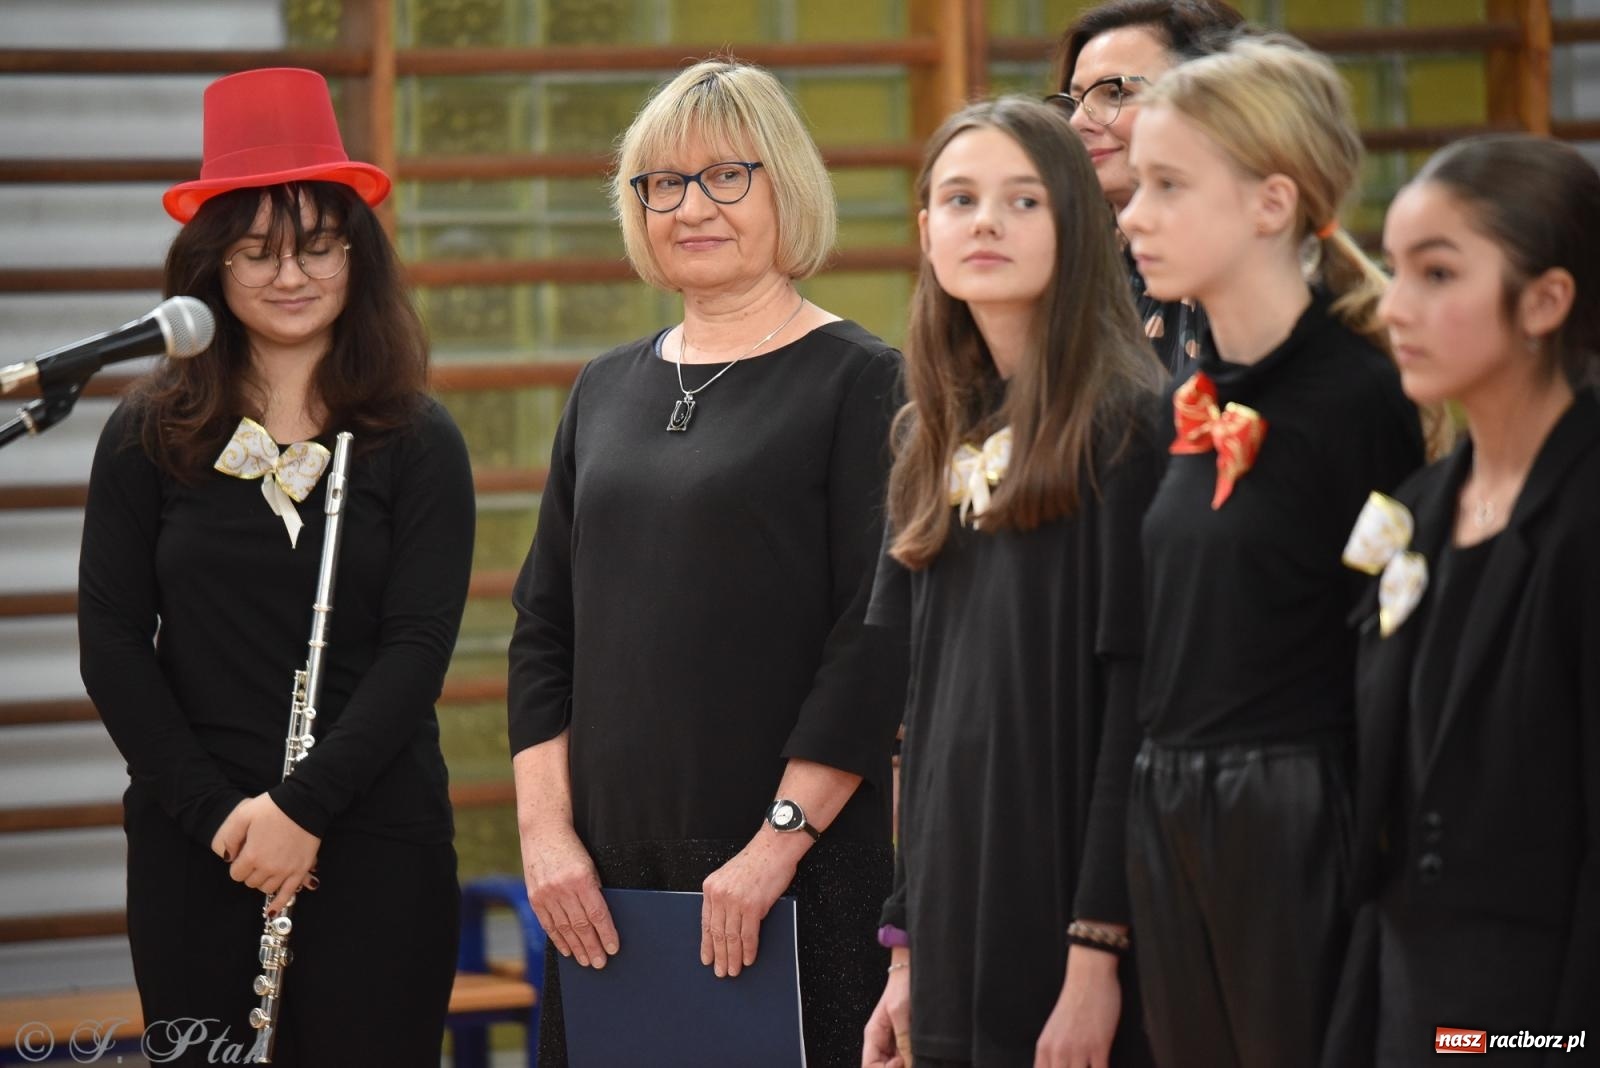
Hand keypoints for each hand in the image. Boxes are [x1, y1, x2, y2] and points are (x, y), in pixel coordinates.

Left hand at [215, 794, 320, 915]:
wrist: (305, 803)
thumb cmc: (274, 807)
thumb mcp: (243, 816)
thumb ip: (230, 838)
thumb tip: (227, 857)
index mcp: (252, 856)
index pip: (236, 874)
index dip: (238, 865)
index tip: (244, 855)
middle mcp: (268, 868)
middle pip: (251, 882)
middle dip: (250, 872)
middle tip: (256, 858)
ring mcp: (286, 871)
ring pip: (267, 888)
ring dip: (263, 881)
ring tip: (267, 869)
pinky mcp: (301, 870)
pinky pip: (287, 894)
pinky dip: (278, 903)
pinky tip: (272, 910)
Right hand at [520, 822, 617, 968]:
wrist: (543, 831)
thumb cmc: (573, 847)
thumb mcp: (590, 864)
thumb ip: (594, 889)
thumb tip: (602, 920)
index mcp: (581, 878)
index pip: (597, 914)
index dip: (606, 933)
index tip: (613, 949)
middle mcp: (562, 888)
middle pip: (581, 925)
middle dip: (592, 947)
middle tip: (600, 963)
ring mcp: (546, 894)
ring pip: (564, 928)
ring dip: (577, 948)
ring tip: (586, 961)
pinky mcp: (535, 897)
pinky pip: (548, 924)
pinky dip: (558, 939)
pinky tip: (567, 951)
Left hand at [700, 831, 799, 976]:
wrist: (775, 847)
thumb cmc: (757, 861)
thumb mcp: (730, 876)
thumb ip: (725, 896)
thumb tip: (727, 923)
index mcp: (711, 887)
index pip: (706, 922)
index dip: (707, 943)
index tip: (706, 958)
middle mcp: (720, 895)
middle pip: (717, 933)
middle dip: (719, 955)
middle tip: (720, 972)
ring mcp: (736, 901)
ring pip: (731, 937)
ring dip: (732, 957)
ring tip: (733, 971)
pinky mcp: (753, 906)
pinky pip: (748, 935)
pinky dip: (748, 950)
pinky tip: (748, 959)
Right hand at [861, 954, 910, 1067]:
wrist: (911, 969)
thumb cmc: (902, 984)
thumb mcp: (901, 1013)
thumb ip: (903, 1039)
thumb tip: (907, 1063)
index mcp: (873, 1034)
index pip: (869, 1065)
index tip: (899, 1063)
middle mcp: (881, 1039)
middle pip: (882, 1065)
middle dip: (896, 1067)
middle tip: (911, 1060)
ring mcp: (893, 1039)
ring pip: (895, 1063)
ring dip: (906, 1062)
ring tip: (916, 1053)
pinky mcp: (904, 1036)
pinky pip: (905, 1055)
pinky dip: (911, 1056)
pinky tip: (919, 1050)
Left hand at [1034, 945, 1121, 1067]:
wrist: (1089, 976)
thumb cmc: (1074, 1001)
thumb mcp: (1055, 1030)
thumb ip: (1055, 1053)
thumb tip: (1058, 1067)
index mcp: (1044, 1048)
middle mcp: (1058, 1052)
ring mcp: (1078, 1050)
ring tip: (1093, 1067)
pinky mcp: (1099, 1046)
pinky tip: (1106, 1067)